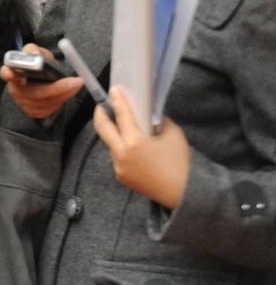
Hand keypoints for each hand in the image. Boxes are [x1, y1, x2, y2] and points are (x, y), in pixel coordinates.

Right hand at [0, 43, 82, 118]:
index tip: (13, 73)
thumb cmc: (38, 65)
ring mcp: (25, 104)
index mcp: (13, 72)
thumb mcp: (36, 53)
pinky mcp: (35, 112)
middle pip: (35, 93)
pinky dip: (63, 99)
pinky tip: (70, 91)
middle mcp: (16, 90)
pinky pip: (51, 108)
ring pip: (47, 101)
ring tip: (77, 83)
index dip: (8, 74)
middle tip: (75, 81)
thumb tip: (34, 54)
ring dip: (64, 93)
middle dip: (56, 88)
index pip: (6, 73)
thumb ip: (33, 50)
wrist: (41, 80)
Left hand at [94, 85, 190, 208]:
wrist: (184, 194)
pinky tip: (134, 148)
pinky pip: (117, 156)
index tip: (114, 89)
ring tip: (125, 127)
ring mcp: (118, 167)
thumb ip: (157, 120)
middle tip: (103, 104)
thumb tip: (146, 113)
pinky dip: (122, 148)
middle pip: (102, 128)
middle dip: (100, 113)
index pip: (121, 115)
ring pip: (110, 143)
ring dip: (114, 133)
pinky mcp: (120, 176)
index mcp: (134, 142)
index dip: (116, 100)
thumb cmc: (181, 162)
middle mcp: (121, 154)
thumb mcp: (173, 134)